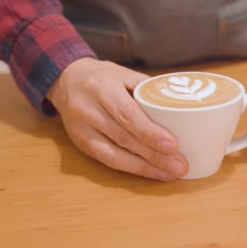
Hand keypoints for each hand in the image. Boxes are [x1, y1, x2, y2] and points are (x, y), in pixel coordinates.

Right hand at [47, 58, 188, 180]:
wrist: (66, 80)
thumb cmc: (102, 77)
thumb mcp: (124, 73)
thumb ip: (148, 90)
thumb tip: (179, 109)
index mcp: (101, 88)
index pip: (126, 114)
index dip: (149, 132)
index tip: (172, 145)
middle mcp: (87, 110)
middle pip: (123, 138)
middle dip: (154, 155)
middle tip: (180, 165)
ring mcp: (81, 130)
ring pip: (115, 155)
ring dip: (146, 168)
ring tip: (171, 173)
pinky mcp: (81, 144)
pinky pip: (108, 161)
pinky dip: (132, 169)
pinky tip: (151, 172)